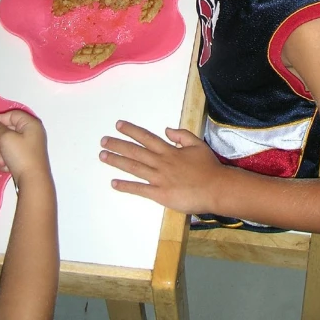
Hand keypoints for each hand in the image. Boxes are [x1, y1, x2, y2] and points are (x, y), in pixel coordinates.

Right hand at [0, 110, 50, 187]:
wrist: (32, 179)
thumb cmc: (21, 155)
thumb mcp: (6, 139)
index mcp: (31, 124)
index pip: (13, 115)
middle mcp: (31, 133)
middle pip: (9, 129)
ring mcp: (28, 146)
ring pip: (7, 143)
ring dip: (1, 152)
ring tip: (2, 160)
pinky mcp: (25, 158)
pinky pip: (11, 154)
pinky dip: (6, 160)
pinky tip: (7, 167)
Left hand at [99, 121, 224, 213]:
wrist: (216, 188)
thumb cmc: (209, 167)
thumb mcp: (197, 144)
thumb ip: (182, 136)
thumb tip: (166, 129)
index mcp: (169, 150)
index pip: (146, 137)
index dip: (131, 131)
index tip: (118, 125)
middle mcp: (161, 162)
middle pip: (135, 151)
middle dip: (118, 145)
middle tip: (103, 141)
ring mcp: (159, 178)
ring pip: (134, 168)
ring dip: (117, 161)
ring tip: (103, 156)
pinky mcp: (160, 194)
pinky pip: (139, 189)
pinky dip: (126, 186)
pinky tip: (114, 183)